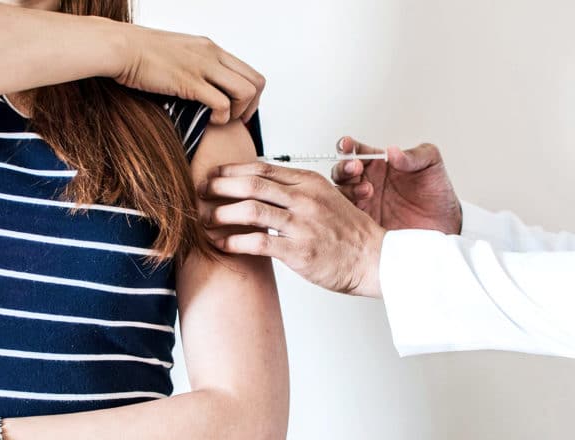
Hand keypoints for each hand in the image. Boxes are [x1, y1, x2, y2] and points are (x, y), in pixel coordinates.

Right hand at [114, 26, 265, 124]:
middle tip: (238, 120)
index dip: (252, 96)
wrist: (119, 47)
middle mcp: (212, 55)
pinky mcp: (190, 82)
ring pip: (245, 92)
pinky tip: (210, 121)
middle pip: (256, 82)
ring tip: (223, 120)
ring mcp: (203, 67)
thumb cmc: (140, 54)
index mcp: (211, 48)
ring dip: (239, 112)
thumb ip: (194, 67)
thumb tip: (201, 86)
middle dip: (252, 107)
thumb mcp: (178, 55)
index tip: (241, 110)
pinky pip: (222, 103)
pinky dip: (222, 117)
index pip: (250, 71)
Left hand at [198, 163, 386, 297]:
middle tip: (200, 191)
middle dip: (220, 186)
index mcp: (310, 182)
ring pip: (251, 210)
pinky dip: (234, 242)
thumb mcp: (326, 199)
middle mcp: (305, 199)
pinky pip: (258, 242)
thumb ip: (297, 190)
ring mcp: (302, 225)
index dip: (233, 170)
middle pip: (252, 184)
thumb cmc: (349, 233)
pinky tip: (221, 244)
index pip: (263, 169)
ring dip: (221, 214)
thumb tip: (262, 186)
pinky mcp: (299, 251)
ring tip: (205, 219)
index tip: (214, 175)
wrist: (374, 260)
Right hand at [332, 137, 462, 233]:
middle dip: (344, 168)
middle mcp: (367, 181)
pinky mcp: (364, 224)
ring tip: (368, 190)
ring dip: (348, 189)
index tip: (347, 145)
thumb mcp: (432, 164)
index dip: (348, 146)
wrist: (445, 224)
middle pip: (341, 172)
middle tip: (356, 168)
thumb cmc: (437, 192)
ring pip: (340, 193)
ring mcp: (364, 203)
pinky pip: (347, 216)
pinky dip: (346, 211)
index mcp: (378, 163)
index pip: (356, 151)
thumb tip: (393, 151)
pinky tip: (360, 209)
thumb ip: (414, 155)